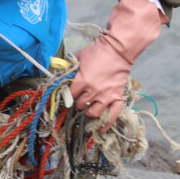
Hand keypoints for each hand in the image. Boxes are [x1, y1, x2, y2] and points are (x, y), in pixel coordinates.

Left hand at [69, 0, 166, 129]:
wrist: (118, 49)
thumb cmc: (98, 51)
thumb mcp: (79, 57)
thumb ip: (70, 68)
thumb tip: (61, 75)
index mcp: (82, 81)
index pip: (70, 95)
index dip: (68, 96)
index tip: (68, 96)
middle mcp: (93, 91)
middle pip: (81, 105)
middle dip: (78, 103)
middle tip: (80, 99)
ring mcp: (106, 96)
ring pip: (93, 113)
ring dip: (89, 112)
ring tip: (89, 108)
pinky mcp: (117, 97)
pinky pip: (112, 116)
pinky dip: (107, 124)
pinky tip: (102, 129)